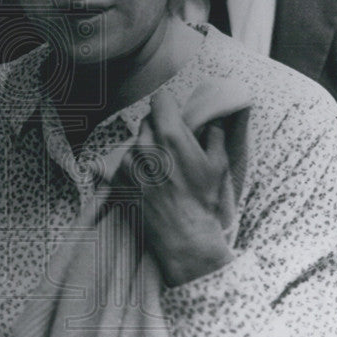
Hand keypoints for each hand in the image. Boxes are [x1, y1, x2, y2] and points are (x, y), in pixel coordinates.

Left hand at [120, 92, 234, 286]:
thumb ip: (214, 134)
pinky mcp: (118, 182)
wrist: (184, 237)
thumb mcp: (218, 164)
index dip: (168, 106)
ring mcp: (128, 164)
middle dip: (158, 129)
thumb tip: (212, 120)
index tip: (172, 114)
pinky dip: (133, 169)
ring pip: (134, 144)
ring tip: (160, 171)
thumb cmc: (204, 200)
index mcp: (170, 135)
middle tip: (170, 147)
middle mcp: (145, 146)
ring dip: (144, 151)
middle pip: (147, 121)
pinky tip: (149, 183)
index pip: (159, 100)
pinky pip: (123, 165)